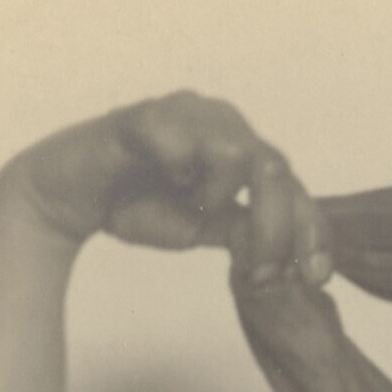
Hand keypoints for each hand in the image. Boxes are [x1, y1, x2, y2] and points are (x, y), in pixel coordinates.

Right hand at [0, 91, 332, 289]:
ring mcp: (187, 113)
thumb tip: (289, 258)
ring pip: (242, 154)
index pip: (297, 192)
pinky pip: (183, 139)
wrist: (73, 197)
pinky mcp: (146, 114)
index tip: (319, 278)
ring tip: (192, 202)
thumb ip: (245, 234)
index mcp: (246, 154)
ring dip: (222, 195)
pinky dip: (181, 168)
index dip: (313, 234)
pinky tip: (166, 178)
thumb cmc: (140, 206)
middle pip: (280, 173)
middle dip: (276, 230)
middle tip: (257, 271)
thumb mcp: (204, 230)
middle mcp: (225, 125)